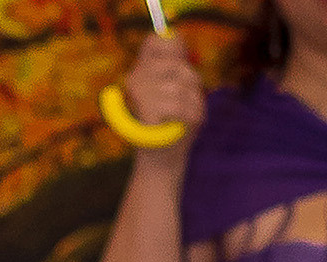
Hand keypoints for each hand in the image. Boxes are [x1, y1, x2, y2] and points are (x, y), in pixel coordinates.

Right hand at [123, 34, 204, 159]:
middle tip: (186, 100)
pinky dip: (190, 116)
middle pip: (178, 66)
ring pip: (181, 87)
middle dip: (191, 83)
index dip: (173, 46)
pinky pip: (179, 105)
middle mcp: (134, 79)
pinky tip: (183, 125)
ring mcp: (138, 96)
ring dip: (192, 103)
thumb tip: (174, 37)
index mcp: (140, 71)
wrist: (161, 160)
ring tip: (184, 117)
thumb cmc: (171, 124)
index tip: (181, 62)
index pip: (156, 41)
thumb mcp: (175, 90)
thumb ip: (174, 66)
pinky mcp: (144, 113)